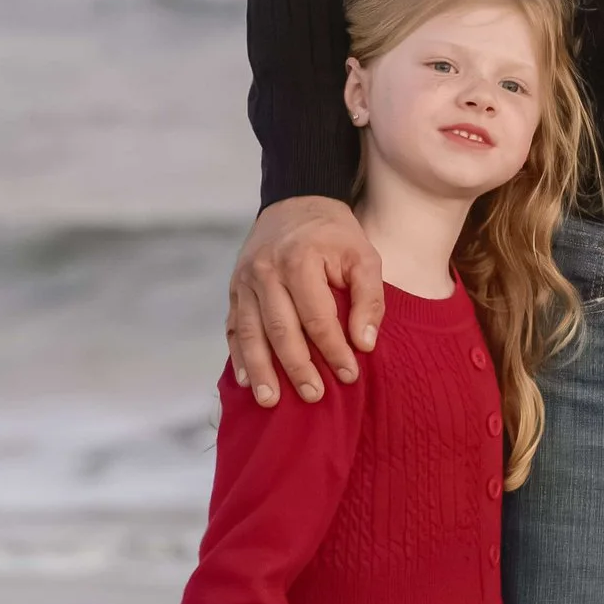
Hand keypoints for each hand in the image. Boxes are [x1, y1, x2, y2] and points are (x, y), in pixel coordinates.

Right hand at [227, 198, 385, 405]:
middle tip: (313, 396)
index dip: (333, 350)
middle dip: (297, 367)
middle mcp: (265, 271)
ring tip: (271, 401)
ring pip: (250, 333)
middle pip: (280, 329)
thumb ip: (369, 297)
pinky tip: (246, 381)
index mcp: (299, 260)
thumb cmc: (334, 235)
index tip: (349, 375)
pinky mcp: (234, 289)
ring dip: (261, 370)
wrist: (295, 203)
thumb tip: (364, 343)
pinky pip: (233, 327)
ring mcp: (244, 281)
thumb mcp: (363, 255)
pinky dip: (238, 355)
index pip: (317, 317)